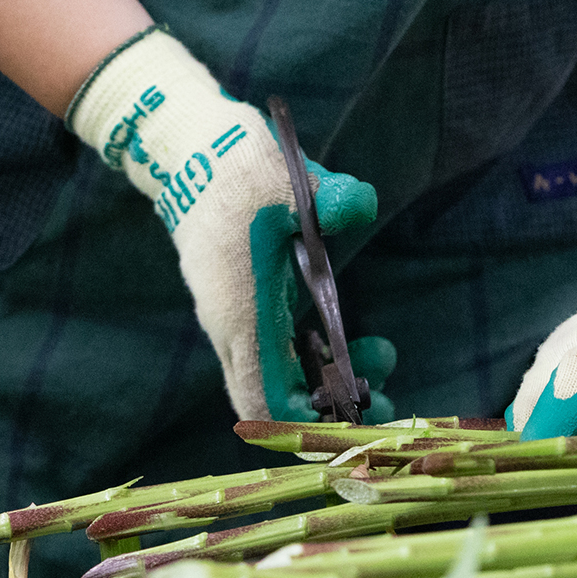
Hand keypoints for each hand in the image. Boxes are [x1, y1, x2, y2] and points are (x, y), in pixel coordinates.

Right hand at [70, 27, 395, 421]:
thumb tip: (359, 203)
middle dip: (331, 408)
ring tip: (378, 353)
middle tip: (384, 394)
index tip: (360, 419)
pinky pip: (276, 351)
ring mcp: (236, 318)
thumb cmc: (239, 173)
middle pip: (275, 401)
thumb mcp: (289, 182)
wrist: (192, 151)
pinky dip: (313, 355)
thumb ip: (332, 198)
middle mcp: (235, 329)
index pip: (266, 403)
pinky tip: (347, 335)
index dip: (309, 426)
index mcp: (243, 317)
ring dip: (327, 378)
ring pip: (277, 377)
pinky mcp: (243, 302)